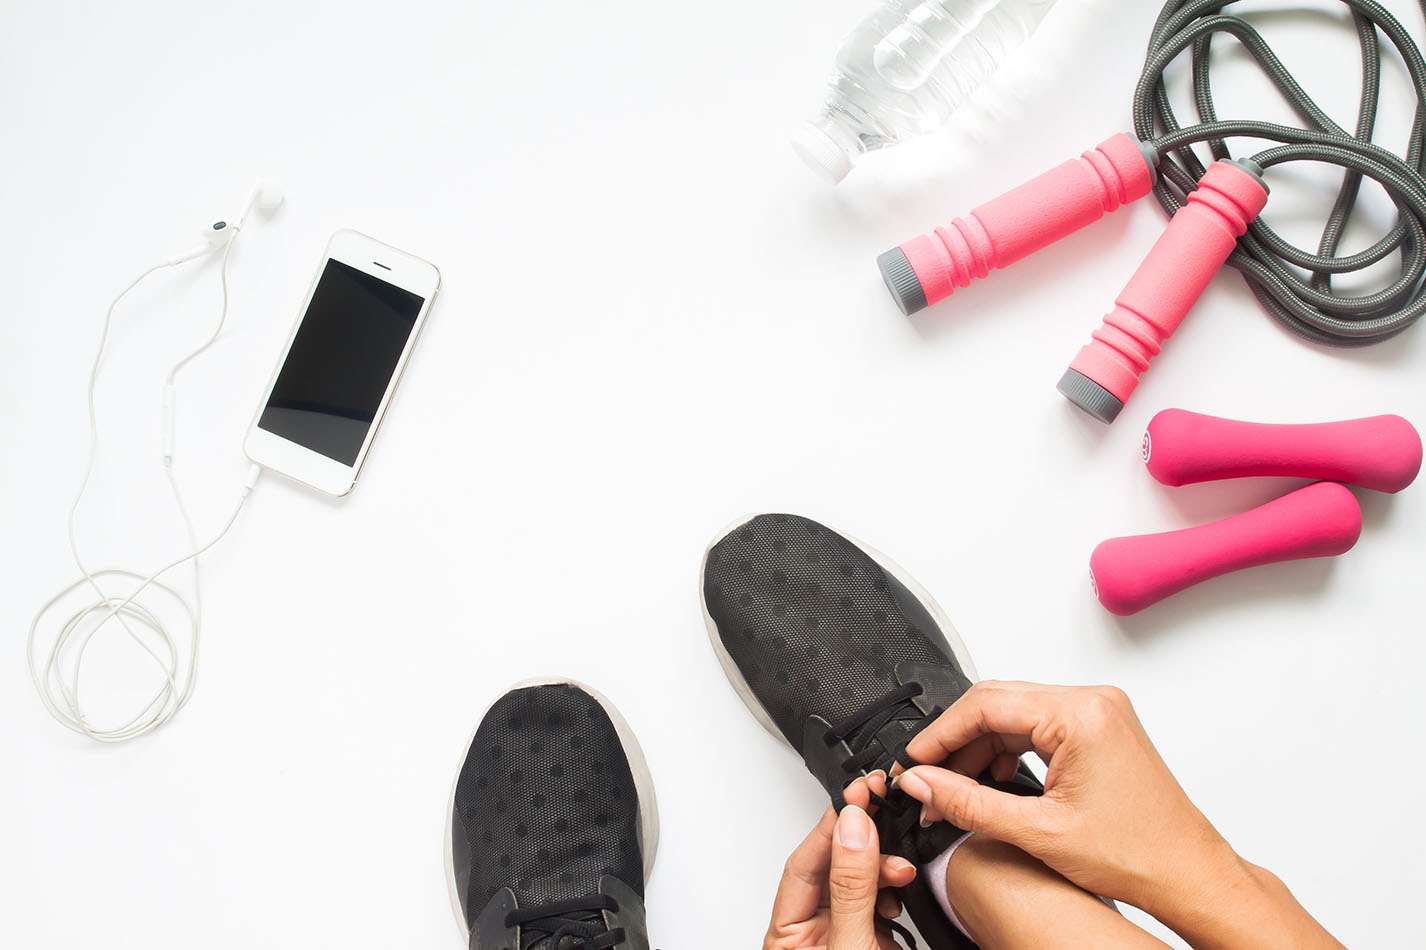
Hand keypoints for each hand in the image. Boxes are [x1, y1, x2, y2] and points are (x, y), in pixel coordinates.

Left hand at [765, 773, 917, 949]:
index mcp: (789, 936)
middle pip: (833, 866)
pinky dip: (894, 890)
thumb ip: (851, 889)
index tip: (857, 794)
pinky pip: (880, 900)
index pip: (803, 863)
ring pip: (860, 880)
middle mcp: (814, 933)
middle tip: (882, 808)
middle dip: (863, 842)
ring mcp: (845, 936)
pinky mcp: (873, 941)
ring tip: (902, 868)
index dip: (830, 825)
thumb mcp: (851, 946)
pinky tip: (903, 889)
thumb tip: (853, 829)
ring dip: (883, 867)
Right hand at [891, 682, 1341, 947]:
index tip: (913, 762)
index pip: (986, 705)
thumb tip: (923, 782)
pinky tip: (992, 782)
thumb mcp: (1037, 831)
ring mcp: (1099, 712)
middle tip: (926, 778)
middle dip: (956, 742)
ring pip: (1015, 715)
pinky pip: (1038, 725)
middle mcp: (1093, 702)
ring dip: (980, 748)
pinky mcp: (1100, 728)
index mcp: (1081, 715)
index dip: (939, 735)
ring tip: (955, 790)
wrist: (1188, 874)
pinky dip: (1008, 751)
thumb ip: (968, 802)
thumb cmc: (1138, 855)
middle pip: (997, 703)